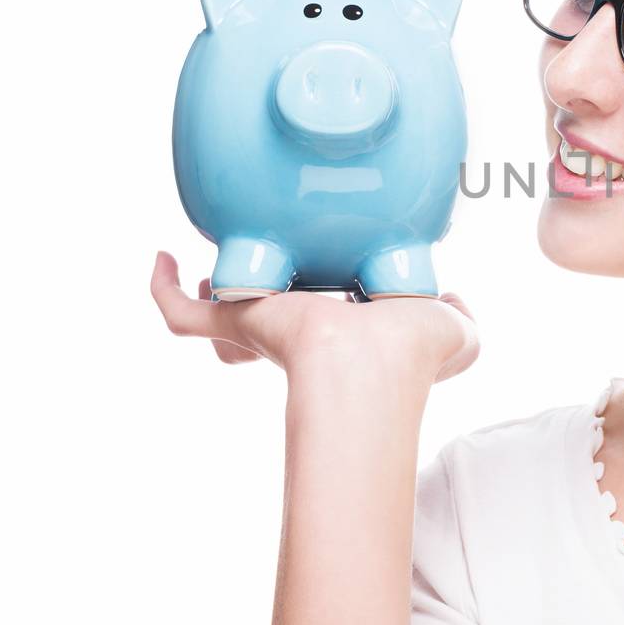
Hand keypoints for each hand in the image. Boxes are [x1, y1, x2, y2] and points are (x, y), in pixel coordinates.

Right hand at [149, 250, 479, 387]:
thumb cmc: (414, 355)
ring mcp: (262, 331)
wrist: (372, 364)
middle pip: (263, 324)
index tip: (321, 279)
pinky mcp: (233, 324)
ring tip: (209, 273)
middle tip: (262, 282)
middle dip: (255, 309)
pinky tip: (162, 260)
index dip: (313, 305)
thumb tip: (454, 298)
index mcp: (345, 333)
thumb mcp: (457, 333)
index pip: (319, 322)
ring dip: (210, 298)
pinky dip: (164, 290)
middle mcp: (300, 334)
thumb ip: (461, 316)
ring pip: (218, 324)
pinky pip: (181, 315)